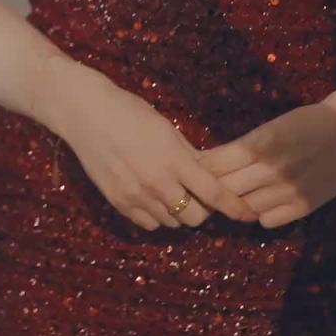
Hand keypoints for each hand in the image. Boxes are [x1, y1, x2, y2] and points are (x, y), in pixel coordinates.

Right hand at [50, 58, 257, 231]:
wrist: (86, 114)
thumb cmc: (129, 112)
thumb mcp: (166, 128)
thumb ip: (188, 155)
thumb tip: (209, 174)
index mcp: (173, 160)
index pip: (213, 193)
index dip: (235, 207)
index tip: (249, 214)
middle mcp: (157, 184)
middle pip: (194, 218)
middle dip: (202, 209)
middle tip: (199, 193)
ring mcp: (136, 197)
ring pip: (172, 223)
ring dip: (179, 212)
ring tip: (173, 191)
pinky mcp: (119, 204)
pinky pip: (149, 223)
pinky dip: (157, 215)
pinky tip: (153, 196)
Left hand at [199, 100, 335, 228]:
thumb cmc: (308, 122)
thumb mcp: (274, 125)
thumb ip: (246, 147)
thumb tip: (211, 162)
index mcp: (262, 142)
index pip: (218, 163)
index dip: (203, 169)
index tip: (192, 170)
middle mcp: (272, 168)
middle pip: (227, 188)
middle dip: (211, 189)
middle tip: (202, 189)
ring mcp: (288, 191)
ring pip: (244, 208)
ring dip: (233, 204)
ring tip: (229, 198)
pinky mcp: (303, 206)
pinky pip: (267, 221)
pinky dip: (258, 214)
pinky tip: (260, 203)